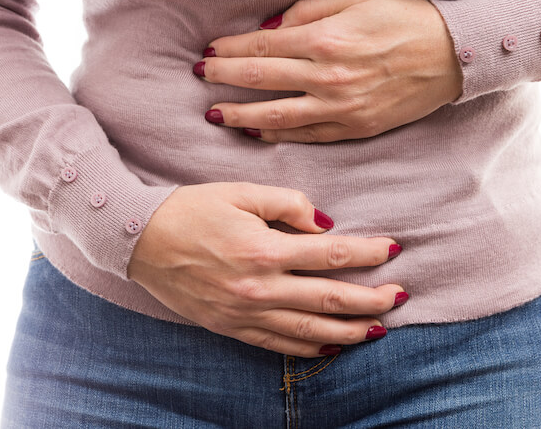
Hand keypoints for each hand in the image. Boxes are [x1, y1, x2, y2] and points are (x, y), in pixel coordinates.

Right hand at [127, 183, 406, 357]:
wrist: (139, 239)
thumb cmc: (191, 209)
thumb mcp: (240, 192)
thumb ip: (288, 203)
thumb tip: (325, 223)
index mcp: (263, 249)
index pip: (331, 255)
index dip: (367, 253)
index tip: (393, 249)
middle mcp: (258, 288)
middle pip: (329, 299)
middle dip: (371, 299)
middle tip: (401, 296)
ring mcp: (244, 313)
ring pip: (310, 330)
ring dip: (350, 330)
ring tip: (379, 328)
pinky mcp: (231, 327)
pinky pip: (278, 344)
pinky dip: (309, 347)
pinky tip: (331, 346)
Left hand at [195, 0, 462, 142]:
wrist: (452, 54)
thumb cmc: (405, 18)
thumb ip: (309, 10)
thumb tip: (272, 27)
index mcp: (325, 39)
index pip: (262, 45)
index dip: (231, 50)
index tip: (210, 52)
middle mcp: (327, 77)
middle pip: (261, 80)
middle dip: (224, 79)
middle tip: (200, 78)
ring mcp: (340, 108)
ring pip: (277, 116)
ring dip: (240, 114)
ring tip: (215, 114)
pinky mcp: (354, 128)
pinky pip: (307, 135)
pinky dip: (277, 134)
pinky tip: (256, 131)